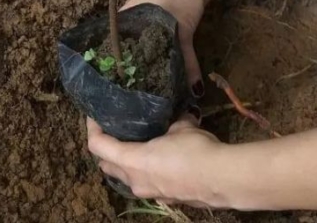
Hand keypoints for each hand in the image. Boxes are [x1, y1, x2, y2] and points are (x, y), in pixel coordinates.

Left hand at [87, 116, 225, 206]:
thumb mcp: (181, 127)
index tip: (95, 116)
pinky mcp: (166, 199)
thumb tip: (177, 119)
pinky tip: (160, 159)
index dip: (93, 129)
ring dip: (124, 162)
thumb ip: (171, 124)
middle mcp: (135, 181)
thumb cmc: (196, 149)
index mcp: (132, 161)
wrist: (224, 179)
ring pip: (126, 178)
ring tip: (136, 143)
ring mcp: (151, 194)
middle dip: (106, 149)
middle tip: (114, 130)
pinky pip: (145, 184)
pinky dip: (144, 171)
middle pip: (107, 165)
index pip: (98, 146)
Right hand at [121, 0, 219, 93]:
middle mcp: (134, 17)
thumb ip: (187, 61)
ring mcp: (148, 17)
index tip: (117, 85)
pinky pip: (158, 39)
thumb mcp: (182, 31)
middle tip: (133, 90)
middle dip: (133, 66)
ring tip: (147, 83)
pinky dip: (161, 52)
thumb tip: (195, 91)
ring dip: (148, 59)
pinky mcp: (164, 18)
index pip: (114, 44)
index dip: (116, 65)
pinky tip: (164, 68)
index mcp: (128, 16)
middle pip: (130, 46)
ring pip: (145, 43)